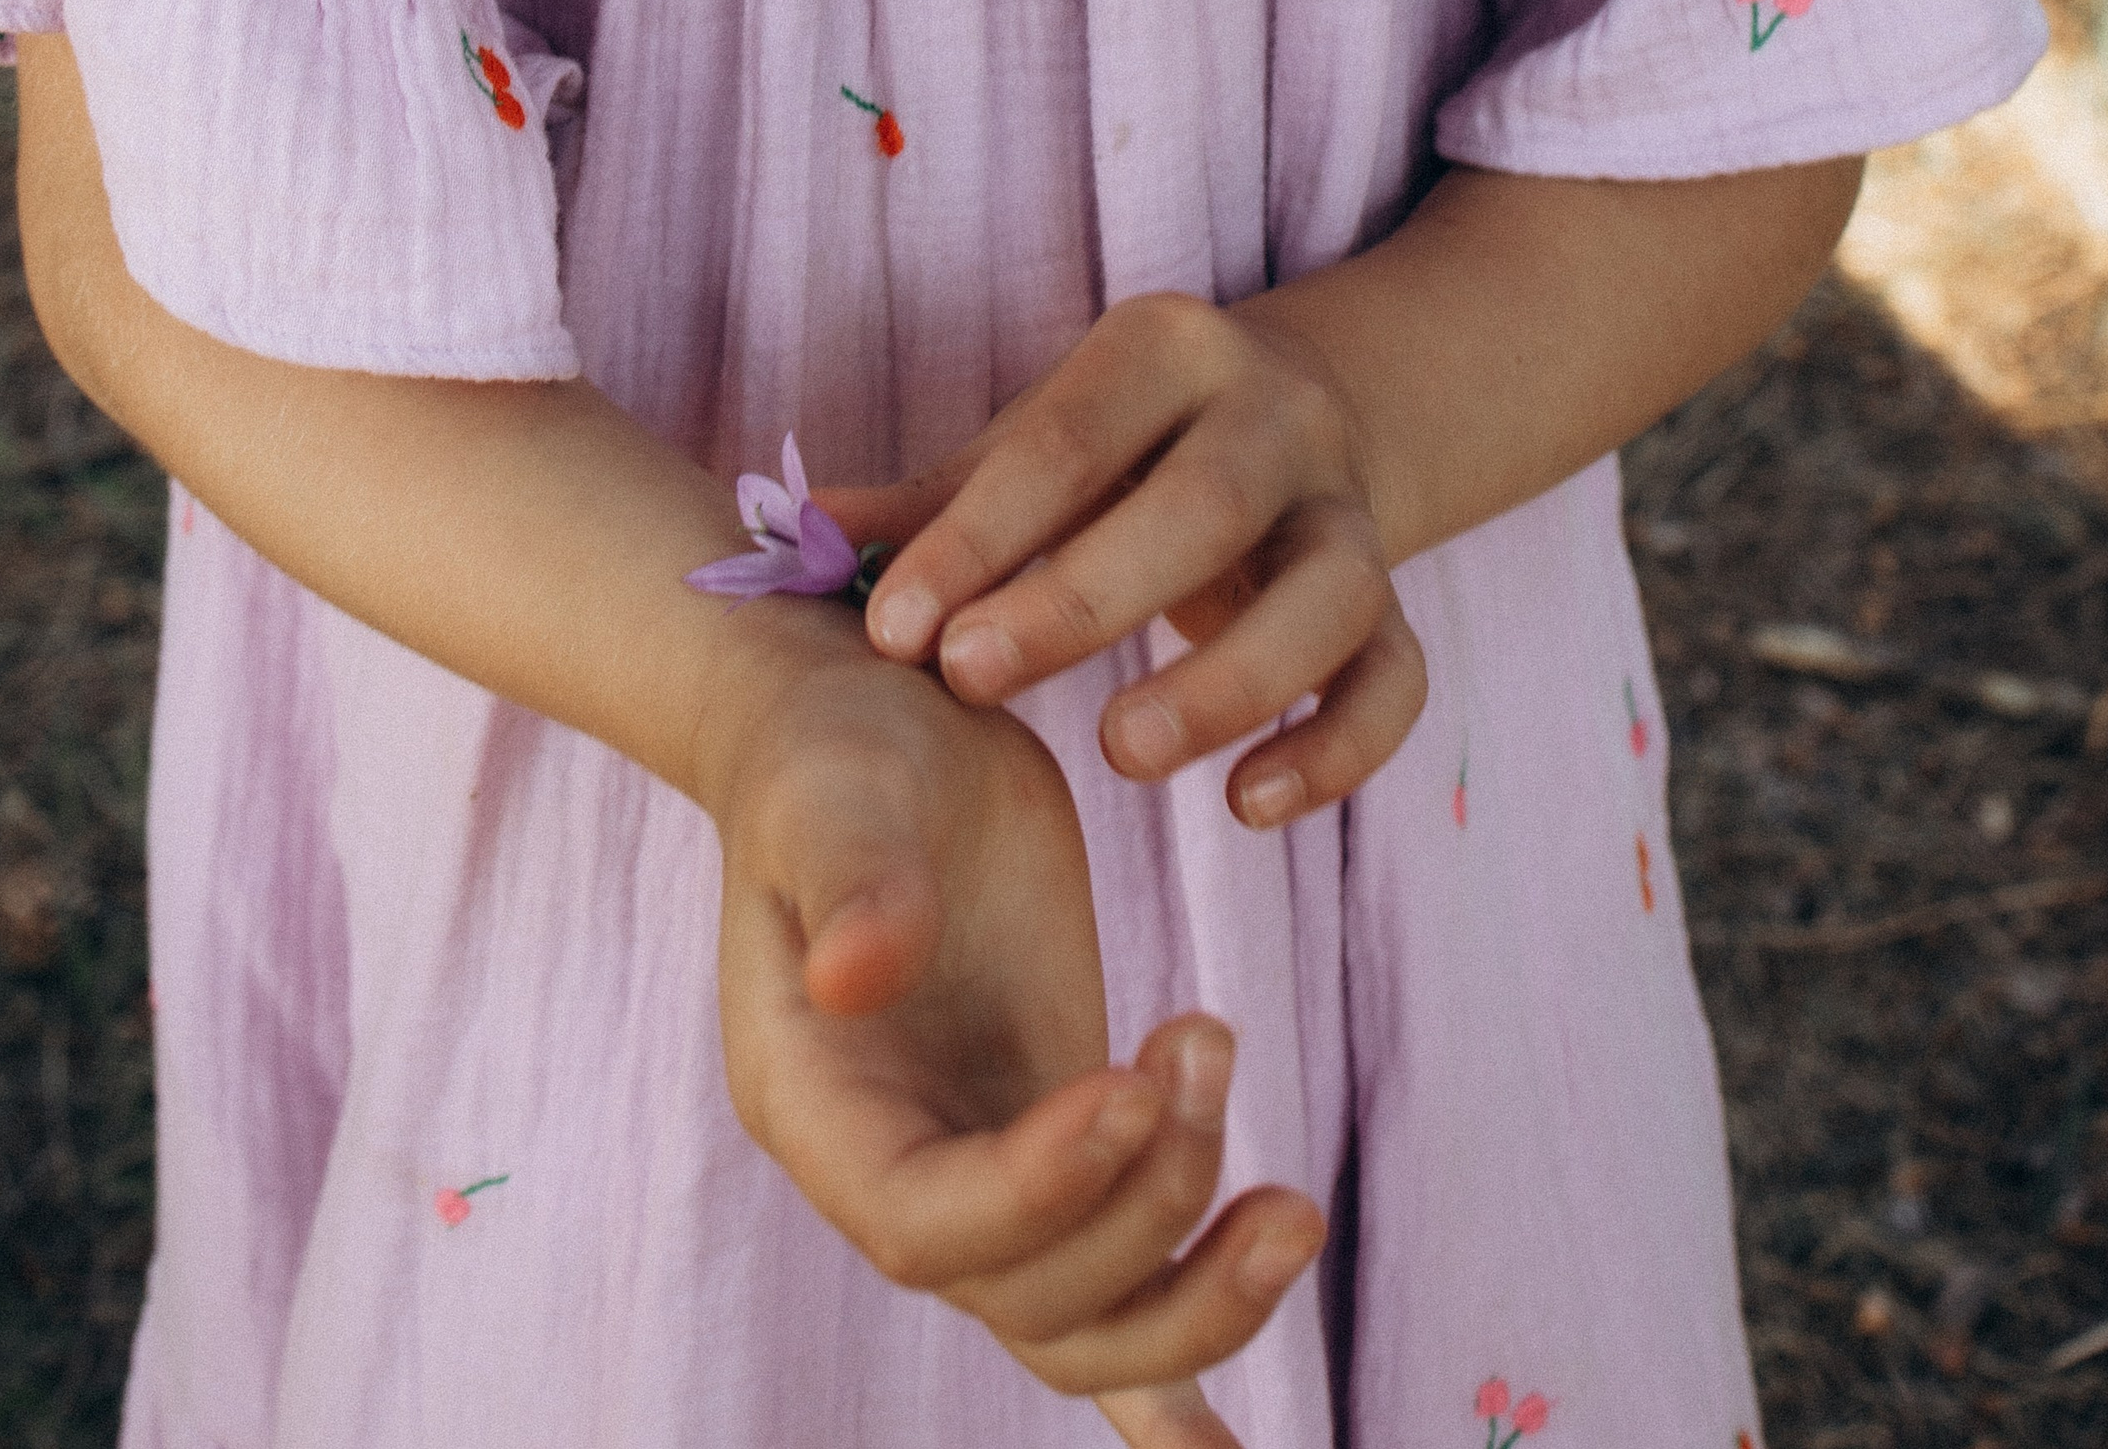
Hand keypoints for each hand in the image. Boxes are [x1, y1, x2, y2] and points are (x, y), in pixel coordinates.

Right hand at [703, 630, 1325, 1441]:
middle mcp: (896, 1166)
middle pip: (1026, 1296)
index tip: (1135, 1082)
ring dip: (1197, 1291)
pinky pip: (1110, 1305)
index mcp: (819, 1106)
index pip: (925, 1221)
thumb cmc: (833, 752)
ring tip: (1288, 1195)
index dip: (1039, 1186)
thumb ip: (848, 877)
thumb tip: (855, 972)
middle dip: (1144, 1217)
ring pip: (1088, 1323)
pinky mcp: (1061, 1146)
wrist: (871, 726)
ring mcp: (984, 1168)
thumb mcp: (828, 788)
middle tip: (1208, 1051)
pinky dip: (1172, 1397)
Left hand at [816, 293, 1426, 826]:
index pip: (1065, 440)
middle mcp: (1274, 416)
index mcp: (1166, 353)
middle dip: (1084, 598)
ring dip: (1228, 680)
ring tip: (1119, 752)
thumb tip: (794, 537)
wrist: (1298, 418)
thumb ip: (930, 501)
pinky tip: (1246, 805)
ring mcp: (1348, 511)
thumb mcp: (1034, 443)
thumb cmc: (1122, 448)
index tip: (891, 631)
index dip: (978, 536)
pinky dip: (1336, 749)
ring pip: (1329, 594)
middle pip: (1205, 504)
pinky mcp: (1394, 603)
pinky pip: (1396, 682)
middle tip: (971, 680)